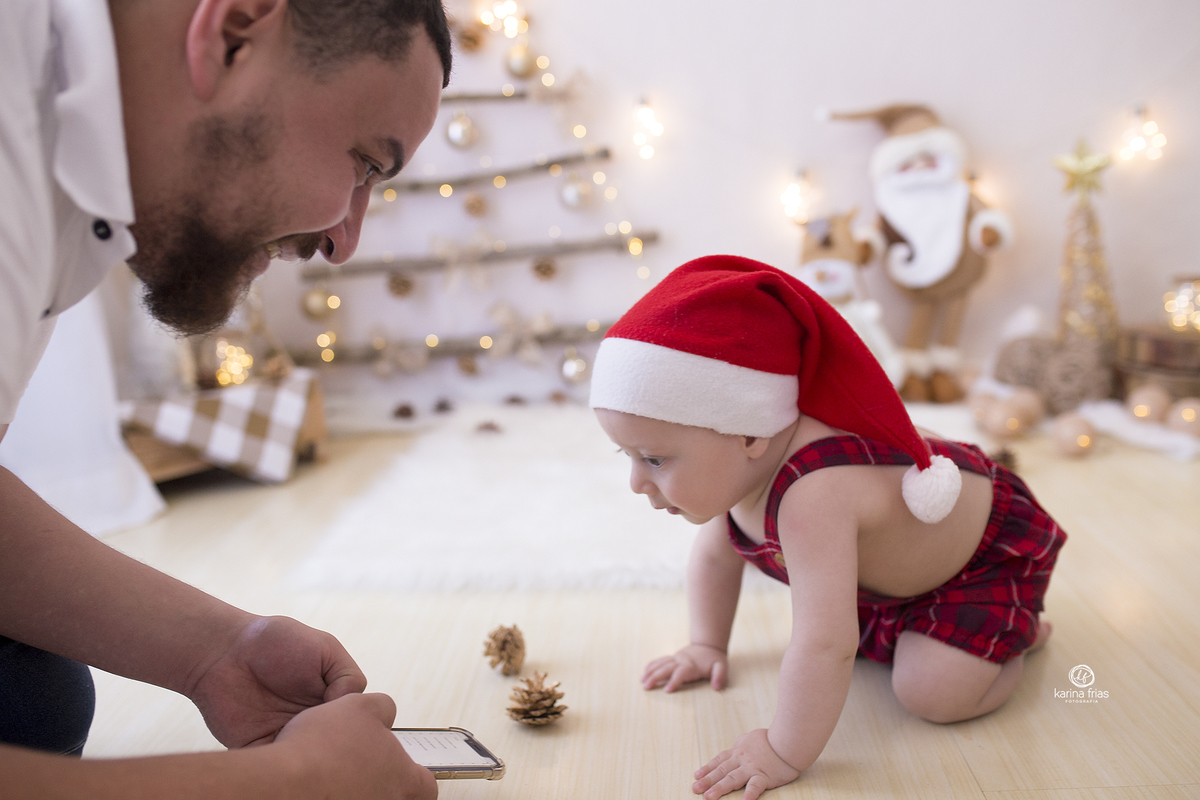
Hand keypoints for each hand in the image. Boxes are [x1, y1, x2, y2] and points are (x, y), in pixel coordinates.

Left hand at [186, 615, 367, 746]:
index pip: (359, 721)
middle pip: (337, 744)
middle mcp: (313, 719)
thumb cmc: (276, 641)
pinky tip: (285, 743)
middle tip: (325, 727)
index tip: (349, 715)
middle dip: (338, 744)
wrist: (225, 650)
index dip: (360, 722)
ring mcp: (288, 734)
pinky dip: (284, 762)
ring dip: (312, 753)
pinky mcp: (261, 747)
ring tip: (303, 731)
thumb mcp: (326, 647)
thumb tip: (351, 711)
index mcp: (333, 698)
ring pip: (311, 758)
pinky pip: (277, 765)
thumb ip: (348, 677)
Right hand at [275, 692, 437, 799]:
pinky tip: (316, 784)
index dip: (417, 774)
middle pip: (397, 794)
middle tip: (364, 768)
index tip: (407, 768)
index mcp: (403, 780)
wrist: (283, 783)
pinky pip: (341, 799)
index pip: (428, 785)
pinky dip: (334, 793)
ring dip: (356, 787)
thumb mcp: (360, 707)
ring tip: (333, 773)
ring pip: (369, 798)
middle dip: (383, 780)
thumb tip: (384, 714)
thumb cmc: (322, 750)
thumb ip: (382, 708)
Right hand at [642, 643, 727, 692]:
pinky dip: (652, 665)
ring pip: (661, 664)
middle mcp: (681, 661)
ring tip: (642, 681)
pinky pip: (660, 660)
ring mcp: (676, 658)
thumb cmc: (715, 659)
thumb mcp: (722, 667)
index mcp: (692, 666)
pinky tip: (644, 671)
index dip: (674, 681)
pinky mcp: (673, 657)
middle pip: (666, 668)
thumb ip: (720, 676)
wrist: (708, 645)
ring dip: (651, 672)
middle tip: (646, 687)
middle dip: (655, 677)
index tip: (666, 690)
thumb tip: (716, 687)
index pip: (681, 673)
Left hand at [693, 728, 800, 799]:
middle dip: (707, 780)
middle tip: (695, 788)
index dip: (707, 768)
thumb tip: (736, 747)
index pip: (719, 760)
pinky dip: (748, 794)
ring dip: (719, 788)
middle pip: (721, 770)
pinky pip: (755, 786)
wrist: (788, 739)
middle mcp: (742, 759)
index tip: (696, 775)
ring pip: (732, 779)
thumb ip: (743, 745)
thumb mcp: (752, 738)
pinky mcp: (765, 776)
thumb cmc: (773, 739)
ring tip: (709, 797)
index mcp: (739, 750)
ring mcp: (752, 768)